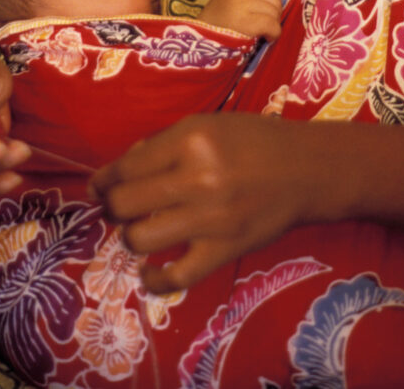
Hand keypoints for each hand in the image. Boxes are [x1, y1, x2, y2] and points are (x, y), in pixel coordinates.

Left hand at [89, 116, 403, 293]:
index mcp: (191, 139)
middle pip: (125, 203)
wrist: (306, 169)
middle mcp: (197, 177)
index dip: (103, 180)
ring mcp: (211, 217)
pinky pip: (176, 276)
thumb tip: (123, 166)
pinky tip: (149, 272)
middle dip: (111, 208)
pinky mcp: (225, 249)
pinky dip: (154, 280)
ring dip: (130, 237)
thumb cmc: (255, 140)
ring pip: (140, 239)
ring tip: (138, 231)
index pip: (126, 166)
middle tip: (117, 208)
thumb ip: (165, 143)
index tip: (98, 187)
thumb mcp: (209, 124)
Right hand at [200, 0, 281, 40]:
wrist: (199, 40)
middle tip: (266, 24)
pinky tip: (267, 38)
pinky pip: (273, 25)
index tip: (266, 9)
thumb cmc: (216, 23)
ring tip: (263, 32)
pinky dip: (274, 34)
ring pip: (275, 12)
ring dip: (273, 24)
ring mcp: (244, 3)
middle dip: (274, 12)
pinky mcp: (247, 21)